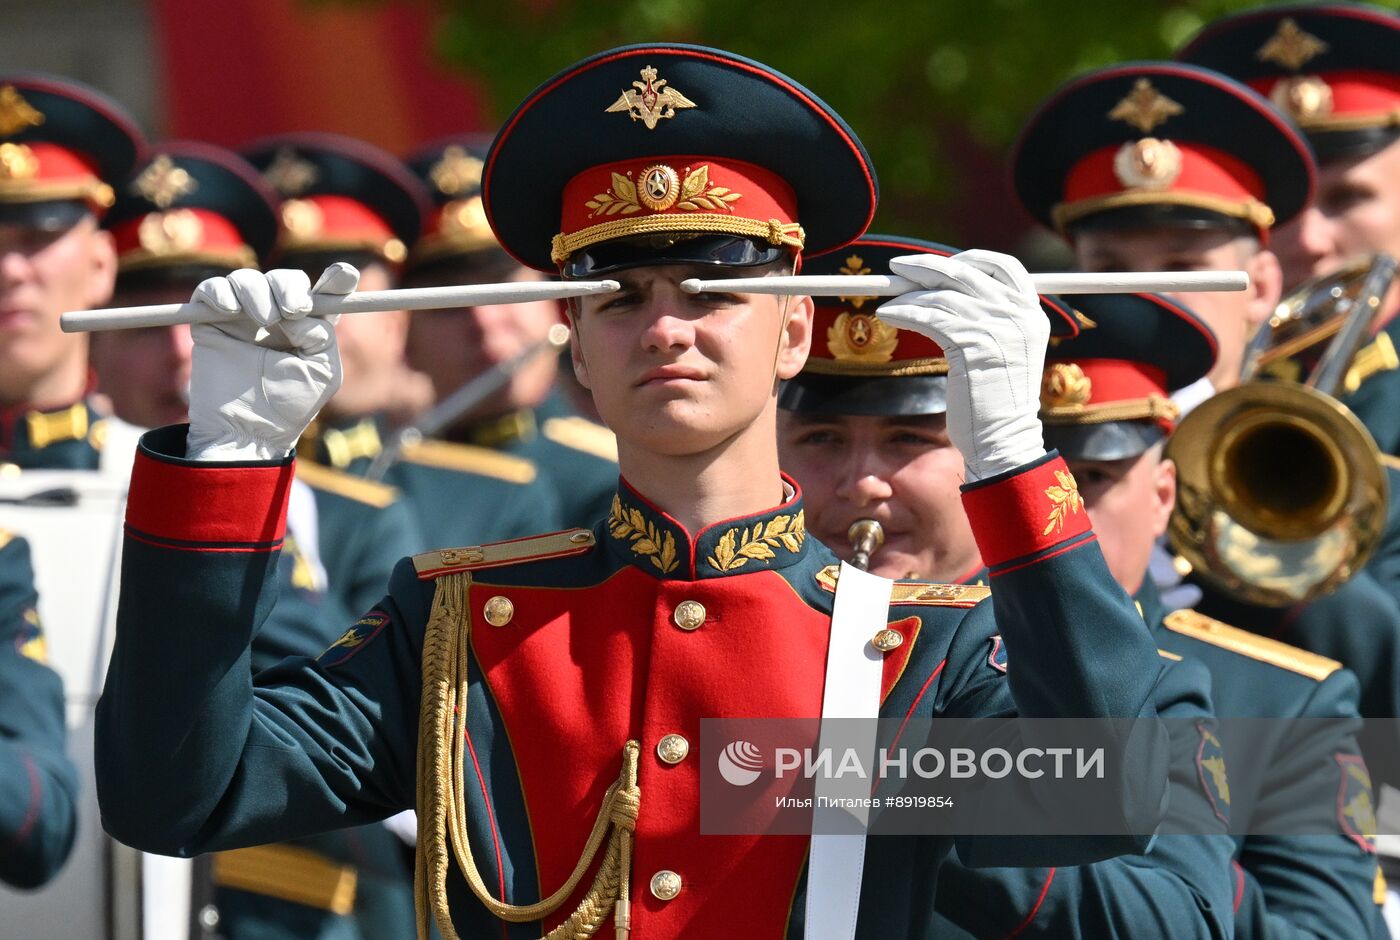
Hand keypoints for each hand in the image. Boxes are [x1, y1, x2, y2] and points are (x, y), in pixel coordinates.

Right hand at [186, 264, 358, 460]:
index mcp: (308, 328)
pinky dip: (220, 292)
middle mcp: (278, 317)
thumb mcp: (322, 373)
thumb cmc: (289, 406)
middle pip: (285, 279)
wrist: (246, 431)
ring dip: (258, 292)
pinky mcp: (211, 321)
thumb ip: (322, 335)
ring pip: (247, 279)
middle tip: (293, 309)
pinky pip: (212, 289)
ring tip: (263, 320)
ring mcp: (242, 317)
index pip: (325, 294)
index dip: (337, 279)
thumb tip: (302, 312)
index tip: (347, 274)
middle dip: (290, 286)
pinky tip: (228, 310)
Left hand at [876, 250, 1047, 480]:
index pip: (1004, 266)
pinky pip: (930, 317)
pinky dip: (905, 312)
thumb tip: (944, 288)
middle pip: (966, 273)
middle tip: (897, 266)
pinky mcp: (973, 344)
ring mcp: (998, 328)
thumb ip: (986, 318)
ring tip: (886, 299)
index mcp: (1031, 313)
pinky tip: (886, 314)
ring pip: (943, 295)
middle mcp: (1019, 315)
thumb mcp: (1000, 351)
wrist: (1002, 440)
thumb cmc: (993, 401)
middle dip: (926, 266)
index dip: (969, 259)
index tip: (941, 263)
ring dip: (908, 294)